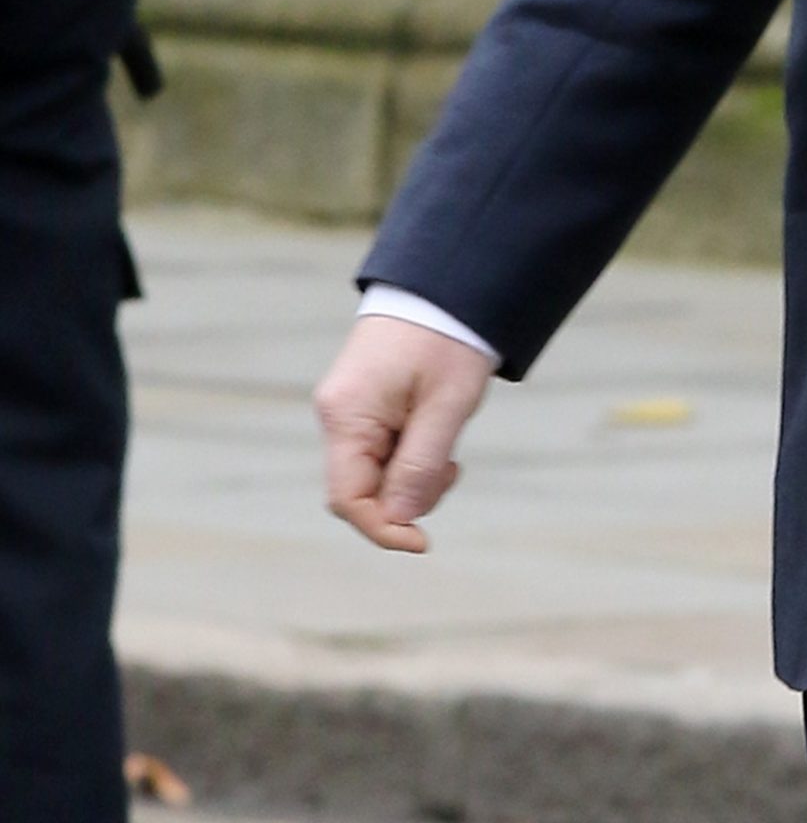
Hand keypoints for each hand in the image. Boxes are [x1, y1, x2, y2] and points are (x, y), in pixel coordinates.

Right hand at [314, 317, 494, 554]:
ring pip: (375, 469)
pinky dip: (411, 452)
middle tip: (452, 468)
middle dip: (406, 496)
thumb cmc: (449, 338)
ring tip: (450, 441)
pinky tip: (438, 430)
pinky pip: (382, 446)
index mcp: (347, 415)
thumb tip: (399, 520)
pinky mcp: (366, 399)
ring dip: (414, 472)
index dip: (383, 528)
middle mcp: (339, 413)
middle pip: (361, 488)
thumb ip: (420, 465)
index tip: (422, 542)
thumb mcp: (446, 405)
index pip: (348, 499)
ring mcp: (350, 405)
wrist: (451, 280)